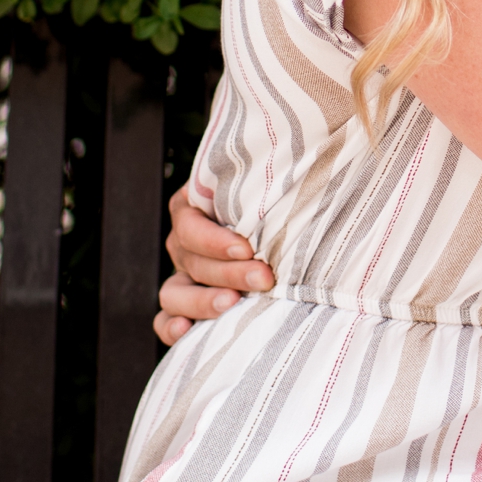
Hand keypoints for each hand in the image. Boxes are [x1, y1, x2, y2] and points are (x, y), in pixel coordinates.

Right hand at [153, 187, 274, 346]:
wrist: (286, 222)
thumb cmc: (281, 198)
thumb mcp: (273, 182)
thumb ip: (277, 177)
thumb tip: (316, 148)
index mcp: (196, 205)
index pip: (190, 223)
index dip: (214, 239)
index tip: (248, 247)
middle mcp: (185, 241)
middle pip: (190, 260)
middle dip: (227, 272)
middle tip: (263, 278)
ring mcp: (183, 274)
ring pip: (173, 292)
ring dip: (201, 301)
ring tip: (232, 305)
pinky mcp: (185, 306)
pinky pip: (165, 319)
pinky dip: (171, 328)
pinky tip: (186, 333)